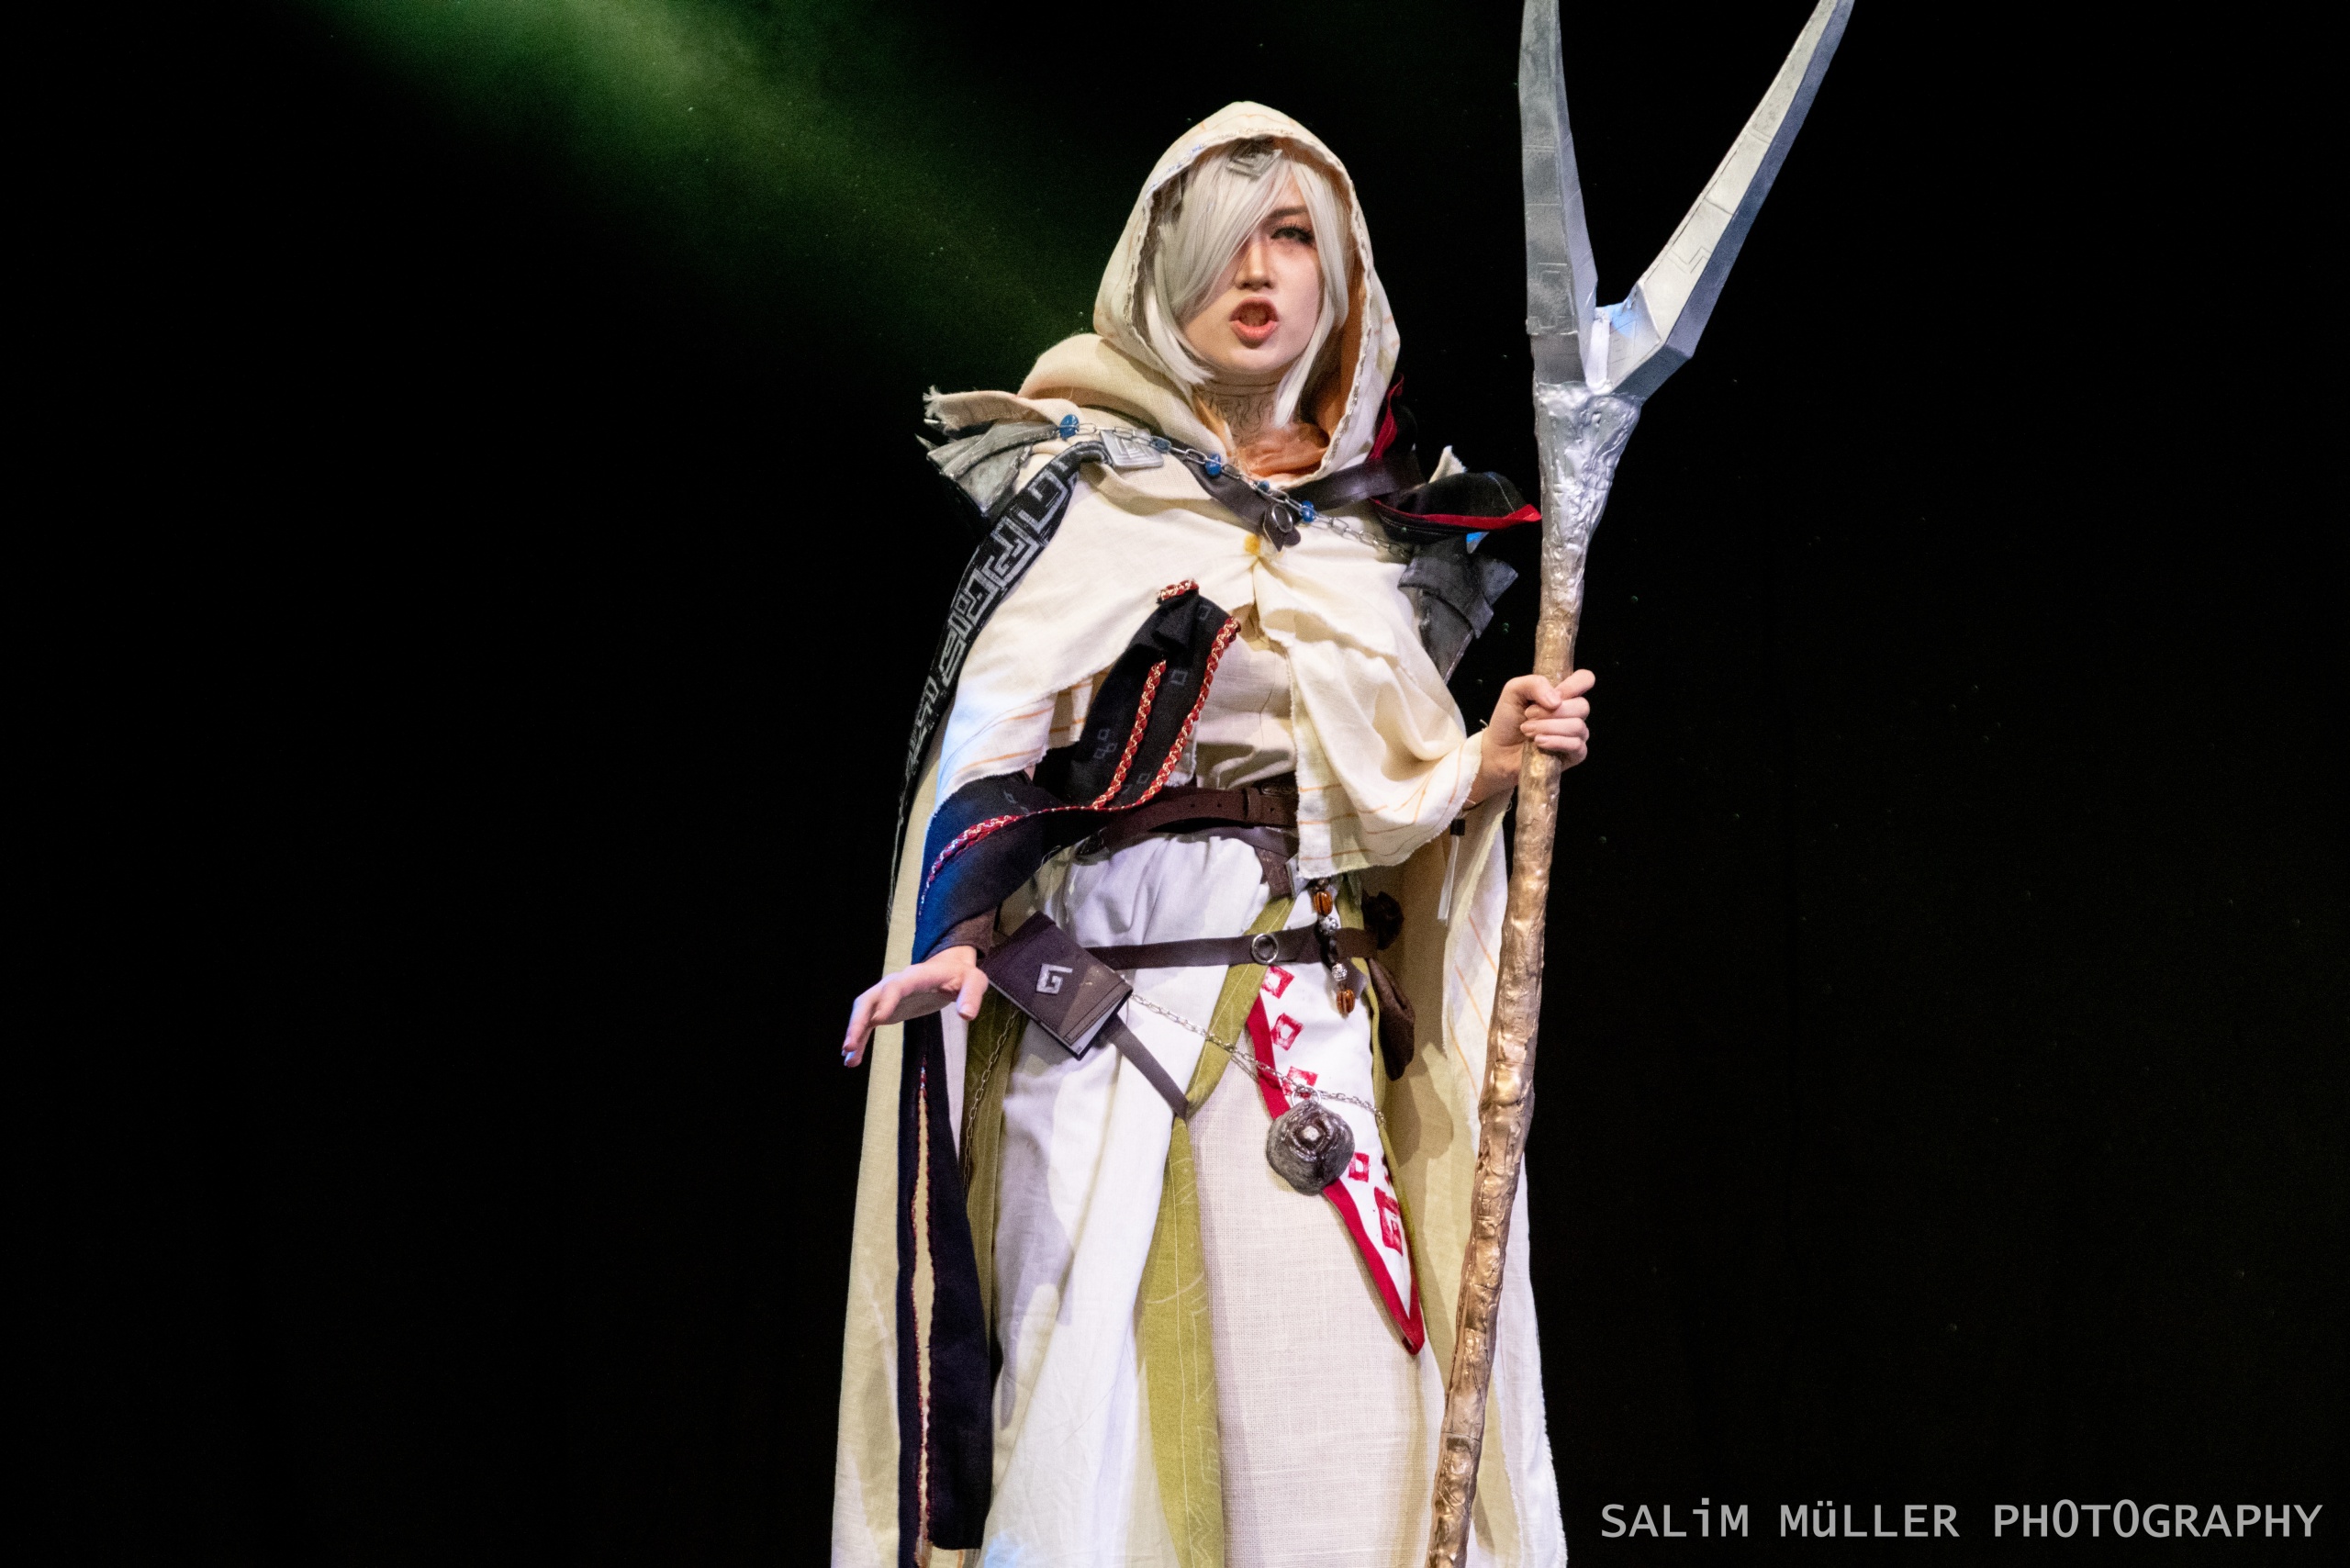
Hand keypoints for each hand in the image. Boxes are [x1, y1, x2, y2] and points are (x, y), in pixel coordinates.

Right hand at [841, 945, 986, 1066]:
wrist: (949, 969)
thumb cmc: (963, 976)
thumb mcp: (975, 981)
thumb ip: (972, 996)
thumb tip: (967, 1015)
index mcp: (917, 976)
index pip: (898, 985)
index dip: (887, 1000)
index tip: (879, 1019)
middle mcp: (897, 984)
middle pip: (870, 998)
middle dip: (857, 1021)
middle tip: (849, 1045)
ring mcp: (888, 996)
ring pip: (864, 1011)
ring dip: (854, 1032)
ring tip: (848, 1057)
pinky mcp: (887, 1009)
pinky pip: (868, 1023)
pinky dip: (860, 1039)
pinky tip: (852, 1060)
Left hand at [1467, 669, 1594, 805]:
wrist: (1498, 749)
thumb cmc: (1508, 719)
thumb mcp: (1514, 691)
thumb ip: (1534, 683)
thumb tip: (1556, 700)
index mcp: (1563, 694)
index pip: (1585, 679)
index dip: (1575, 684)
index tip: (1555, 694)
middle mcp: (1573, 713)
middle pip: (1582, 706)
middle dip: (1552, 711)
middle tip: (1528, 715)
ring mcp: (1575, 734)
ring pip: (1577, 726)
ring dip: (1548, 727)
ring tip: (1528, 730)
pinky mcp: (1574, 754)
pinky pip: (1576, 746)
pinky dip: (1556, 742)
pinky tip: (1539, 742)